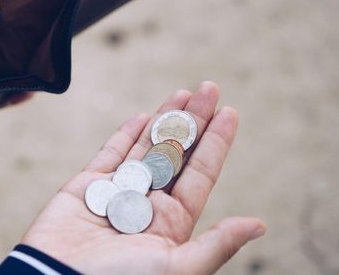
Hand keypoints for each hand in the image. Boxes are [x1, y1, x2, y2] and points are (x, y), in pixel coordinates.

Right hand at [22, 82, 265, 274]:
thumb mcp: (177, 268)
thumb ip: (216, 243)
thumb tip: (259, 225)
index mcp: (172, 223)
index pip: (200, 173)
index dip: (216, 142)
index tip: (230, 111)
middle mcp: (147, 204)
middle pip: (176, 153)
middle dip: (193, 120)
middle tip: (209, 88)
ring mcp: (116, 192)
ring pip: (146, 147)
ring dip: (164, 119)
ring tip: (182, 93)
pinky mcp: (86, 187)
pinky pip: (109, 154)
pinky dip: (124, 135)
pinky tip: (142, 116)